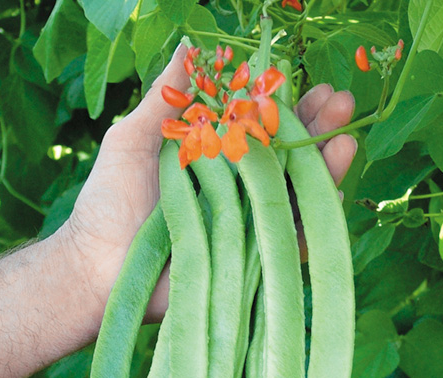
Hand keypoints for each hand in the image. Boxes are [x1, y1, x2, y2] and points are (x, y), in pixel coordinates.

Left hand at [65, 48, 356, 323]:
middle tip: (341, 103)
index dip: (284, 102)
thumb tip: (191, 44)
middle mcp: (234, 187)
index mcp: (211, 155)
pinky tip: (332, 196)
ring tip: (345, 141)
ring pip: (293, 194)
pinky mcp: (246, 261)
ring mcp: (243, 224)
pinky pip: (286, 241)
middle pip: (285, 155)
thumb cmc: (108, 203)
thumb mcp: (132, 140)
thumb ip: (164, 99)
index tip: (305, 80)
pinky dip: (311, 221)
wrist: (97, 267)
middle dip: (316, 128)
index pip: (258, 123)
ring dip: (323, 168)